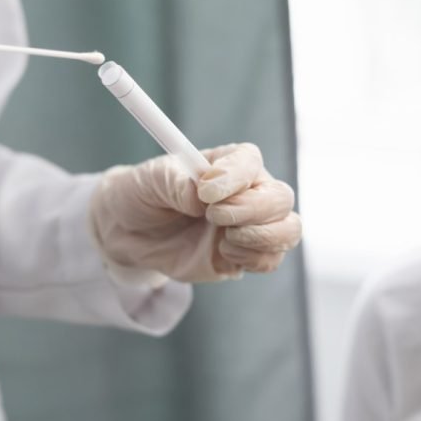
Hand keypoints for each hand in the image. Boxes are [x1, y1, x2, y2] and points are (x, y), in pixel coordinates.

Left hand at [89, 143, 301, 283]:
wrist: (132, 233)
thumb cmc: (143, 194)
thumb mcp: (149, 181)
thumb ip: (175, 182)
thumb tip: (200, 195)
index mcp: (226, 163)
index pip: (249, 161)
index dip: (235, 176)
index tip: (207, 192)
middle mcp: (247, 191)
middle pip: (280, 197)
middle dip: (252, 210)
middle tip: (213, 217)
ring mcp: (251, 224)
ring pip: (288, 229)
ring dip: (260, 237)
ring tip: (223, 239)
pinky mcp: (246, 254)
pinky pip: (272, 259)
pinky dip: (253, 260)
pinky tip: (224, 253)